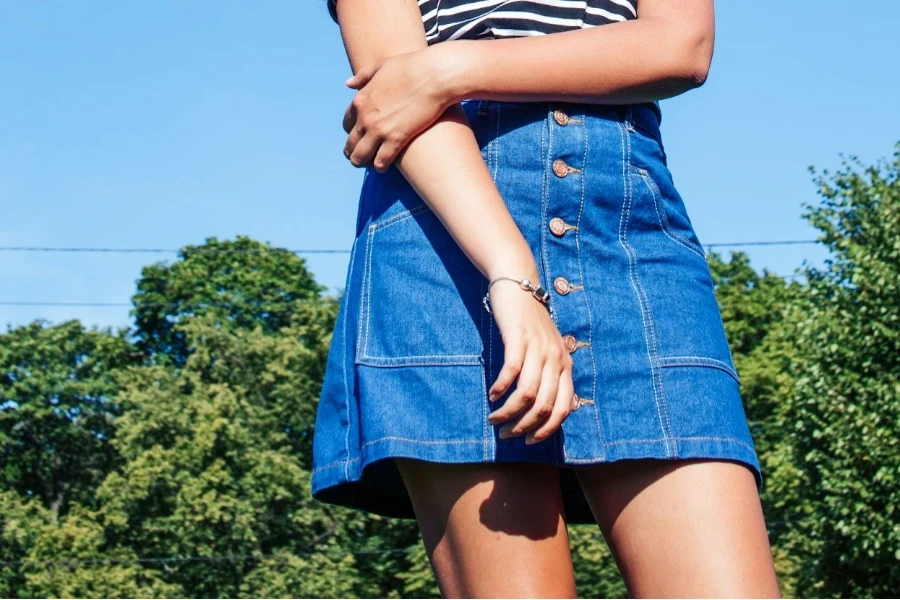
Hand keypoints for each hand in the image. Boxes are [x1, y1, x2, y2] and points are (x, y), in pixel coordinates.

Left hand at [342, 45, 457, 171]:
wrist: (434, 75)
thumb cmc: (412, 67)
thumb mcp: (381, 66)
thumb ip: (363, 76)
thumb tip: (348, 84)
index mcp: (361, 100)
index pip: (347, 123)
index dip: (352, 131)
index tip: (359, 135)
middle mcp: (365, 117)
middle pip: (351, 143)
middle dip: (353, 152)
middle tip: (359, 158)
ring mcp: (379, 130)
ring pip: (360, 156)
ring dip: (362, 162)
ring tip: (370, 165)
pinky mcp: (396, 140)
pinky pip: (381, 161)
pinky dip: (380, 166)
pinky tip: (383, 167)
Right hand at [486, 279, 574, 444]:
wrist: (518, 283)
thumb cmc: (529, 321)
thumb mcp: (546, 348)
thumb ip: (547, 373)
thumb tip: (540, 408)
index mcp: (565, 365)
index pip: (564, 408)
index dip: (547, 430)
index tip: (529, 441)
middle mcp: (556, 359)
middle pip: (544, 406)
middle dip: (523, 426)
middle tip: (505, 433)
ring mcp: (538, 348)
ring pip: (527, 394)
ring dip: (508, 412)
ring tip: (494, 419)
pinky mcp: (519, 338)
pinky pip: (511, 372)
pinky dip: (501, 388)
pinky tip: (492, 394)